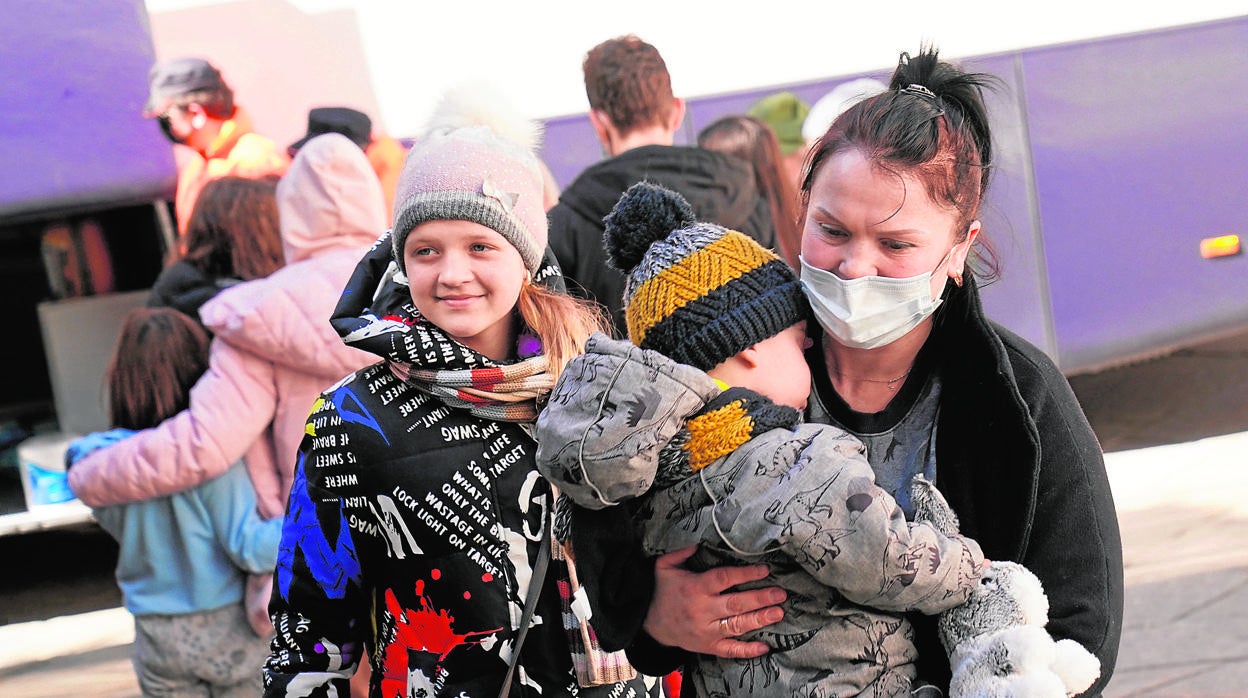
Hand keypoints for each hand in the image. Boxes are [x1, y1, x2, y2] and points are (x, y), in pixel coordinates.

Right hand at [642, 545, 784, 658]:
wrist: (646, 623)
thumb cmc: (660, 591)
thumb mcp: (663, 566)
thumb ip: (681, 552)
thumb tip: (699, 542)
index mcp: (695, 588)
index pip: (724, 579)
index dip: (746, 574)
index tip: (765, 570)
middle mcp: (702, 610)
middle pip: (736, 604)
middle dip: (760, 598)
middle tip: (781, 594)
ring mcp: (705, 630)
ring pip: (736, 626)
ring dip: (759, 619)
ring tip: (778, 612)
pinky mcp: (707, 646)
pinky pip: (729, 650)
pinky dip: (747, 650)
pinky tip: (764, 647)